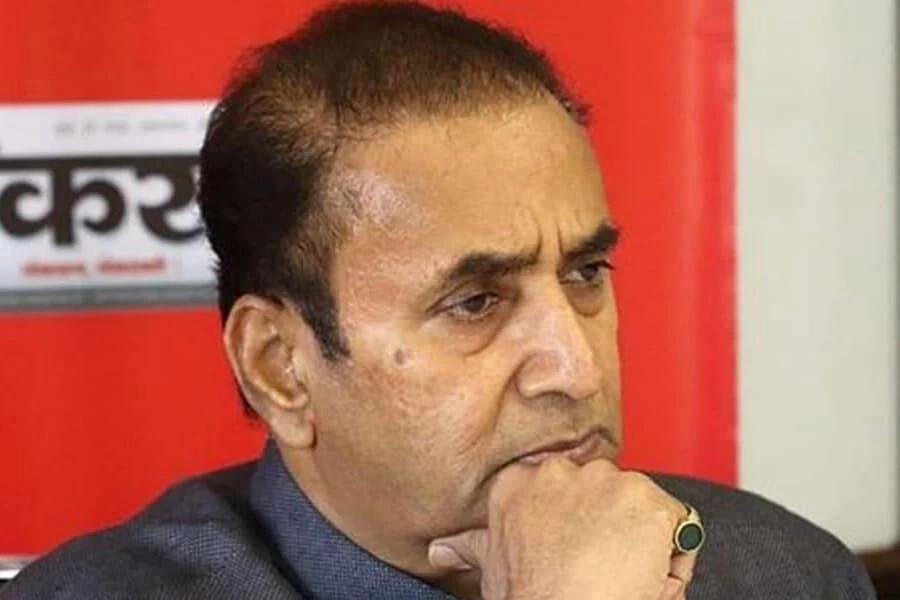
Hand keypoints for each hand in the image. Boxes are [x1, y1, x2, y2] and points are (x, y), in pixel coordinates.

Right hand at [428, 458, 696, 599]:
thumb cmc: (528, 597)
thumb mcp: (491, 567)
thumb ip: (472, 545)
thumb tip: (439, 548)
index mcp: (520, 480)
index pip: (563, 489)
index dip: (574, 524)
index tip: (569, 552)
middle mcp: (562, 470)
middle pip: (603, 493)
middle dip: (609, 528)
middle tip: (596, 570)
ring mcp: (608, 482)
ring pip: (642, 508)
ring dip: (641, 542)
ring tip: (618, 578)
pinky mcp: (650, 502)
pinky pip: (681, 527)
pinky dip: (674, 556)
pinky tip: (645, 578)